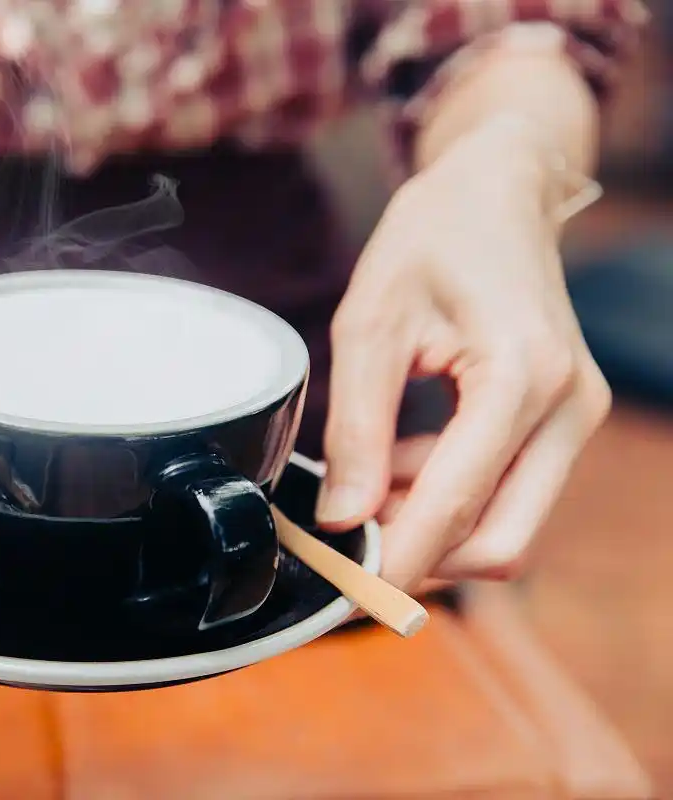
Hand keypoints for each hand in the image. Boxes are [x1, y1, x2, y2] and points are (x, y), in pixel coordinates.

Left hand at [317, 119, 611, 590]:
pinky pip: (508, 492)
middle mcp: (567, 406)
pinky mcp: (563, 421)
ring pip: (506, 525)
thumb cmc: (433, 239)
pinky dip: (449, 498)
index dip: (399, 559)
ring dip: (432, 525)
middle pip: (501, 542)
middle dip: (422, 557)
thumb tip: (342, 518)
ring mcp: (574, 417)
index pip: (459, 504)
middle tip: (347, 539)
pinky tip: (396, 463)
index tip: (347, 590)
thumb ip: (356, 425)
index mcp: (520, 375)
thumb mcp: (370, 322)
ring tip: (364, 479)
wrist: (497, 193)